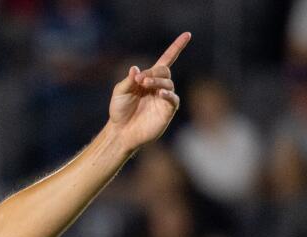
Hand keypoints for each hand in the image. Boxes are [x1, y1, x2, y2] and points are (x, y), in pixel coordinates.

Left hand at [107, 32, 190, 151]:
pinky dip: (167, 94)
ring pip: (168, 83)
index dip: (177, 47)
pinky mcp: (167, 111)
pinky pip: (173, 99)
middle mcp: (159, 86)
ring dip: (157, 81)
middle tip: (140, 80)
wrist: (120, 131)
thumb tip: (136, 68)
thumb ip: (128, 80)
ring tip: (144, 84)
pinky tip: (160, 93)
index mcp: (149, 79)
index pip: (167, 59)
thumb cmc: (119, 111)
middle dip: (153, 72)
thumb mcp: (119, 92)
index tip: (187, 34)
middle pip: (164, 71)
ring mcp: (164, 98)